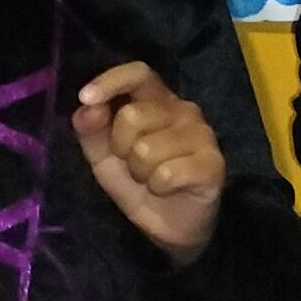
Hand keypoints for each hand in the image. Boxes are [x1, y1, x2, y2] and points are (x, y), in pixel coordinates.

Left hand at [71, 62, 224, 259]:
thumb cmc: (139, 182)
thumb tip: (88, 106)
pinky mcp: (213, 164)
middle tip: (133, 164)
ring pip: (146, 149)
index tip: (87, 98)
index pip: (139, 73)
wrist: (170, 227)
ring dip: (139, 172)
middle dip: (120, 147)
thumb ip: (91, 128)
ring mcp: (203, 136)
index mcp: (158, 101)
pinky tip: (168, 189)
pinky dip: (157, 187)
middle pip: (132, 115)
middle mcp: (184, 111)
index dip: (111, 81)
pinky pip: (166, 173)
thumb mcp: (103, 155)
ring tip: (152, 178)